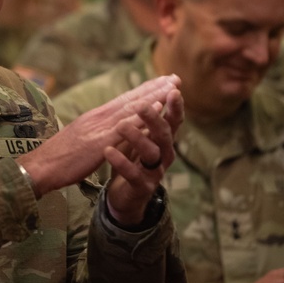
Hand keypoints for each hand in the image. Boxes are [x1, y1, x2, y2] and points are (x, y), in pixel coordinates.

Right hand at [20, 74, 181, 196]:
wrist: (40, 167)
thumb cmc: (58, 157)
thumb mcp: (80, 140)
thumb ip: (95, 132)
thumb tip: (108, 129)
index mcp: (94, 118)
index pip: (122, 101)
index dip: (143, 91)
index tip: (161, 83)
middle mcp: (98, 118)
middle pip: (130, 99)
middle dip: (154, 87)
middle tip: (174, 77)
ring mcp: (98, 128)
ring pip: (131, 109)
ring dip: (153, 96)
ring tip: (172, 86)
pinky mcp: (99, 142)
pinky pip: (125, 127)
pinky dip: (142, 115)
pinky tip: (156, 109)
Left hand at [104, 88, 183, 224]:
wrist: (125, 195)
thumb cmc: (133, 159)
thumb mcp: (141, 136)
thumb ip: (147, 117)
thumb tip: (154, 87)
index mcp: (163, 139)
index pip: (173, 119)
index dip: (175, 105)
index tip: (174, 87)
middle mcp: (164, 154)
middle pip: (165, 134)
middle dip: (155, 119)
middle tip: (143, 106)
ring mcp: (154, 171)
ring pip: (151, 153)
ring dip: (137, 138)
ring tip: (122, 126)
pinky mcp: (141, 186)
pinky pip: (133, 174)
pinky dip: (121, 162)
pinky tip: (108, 151)